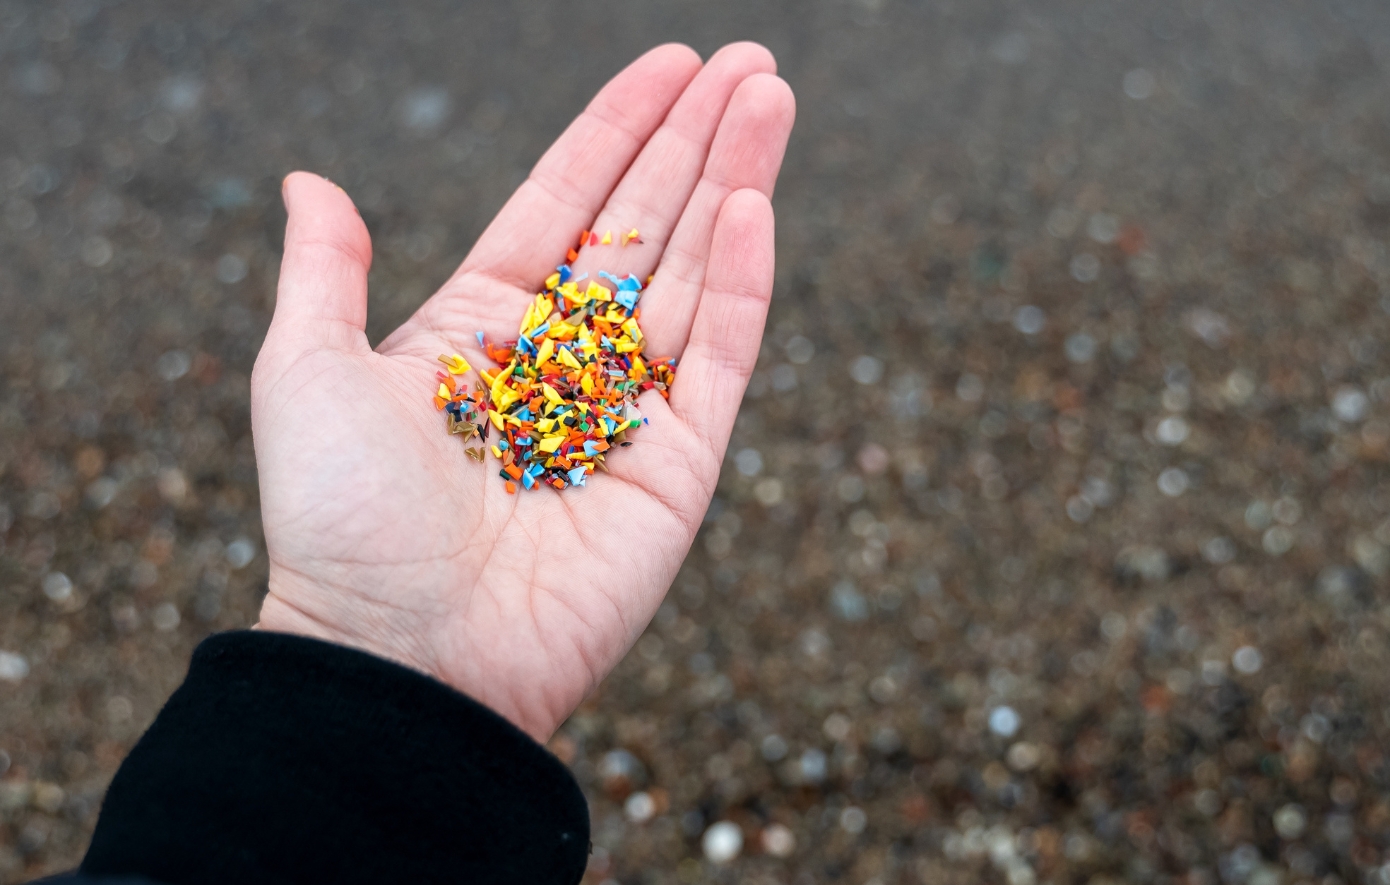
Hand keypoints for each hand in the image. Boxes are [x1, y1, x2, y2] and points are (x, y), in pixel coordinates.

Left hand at [251, 44, 794, 741]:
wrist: (400, 659)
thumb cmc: (341, 523)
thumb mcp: (306, 373)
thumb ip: (325, 274)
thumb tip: (308, 180)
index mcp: (482, 331)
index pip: (565, 206)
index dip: (616, 132)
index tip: (671, 64)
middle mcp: (563, 363)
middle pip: (645, 227)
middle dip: (695, 140)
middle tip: (750, 63)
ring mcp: (627, 413)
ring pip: (695, 276)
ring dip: (734, 184)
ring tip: (771, 98)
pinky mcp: (677, 469)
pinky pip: (720, 361)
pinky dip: (743, 284)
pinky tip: (753, 205)